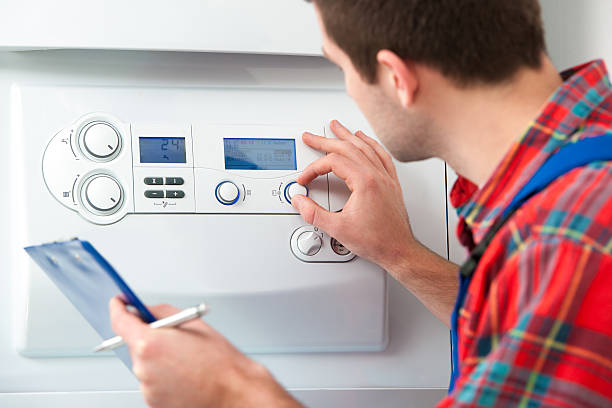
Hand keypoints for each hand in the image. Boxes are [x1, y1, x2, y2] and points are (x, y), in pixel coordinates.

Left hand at [109, 298, 301, 407]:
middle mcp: (142, 368)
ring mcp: (146, 388)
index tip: (119, 303)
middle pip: (134, 344)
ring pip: (144, 363)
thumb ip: (161, 313)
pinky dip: (164, 375)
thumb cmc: (218, 360)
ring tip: (186, 360)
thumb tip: (143, 311)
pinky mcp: (153, 402)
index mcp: (149, 344)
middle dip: (149, 337)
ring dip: (158, 358)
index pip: (119, 321)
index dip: (118, 308)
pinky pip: (152, 380)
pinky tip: (185, 373)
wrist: (232, 392)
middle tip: (172, 336)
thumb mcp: (192, 322)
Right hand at [293, 120, 416, 271]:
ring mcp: (386, 178)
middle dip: (325, 140)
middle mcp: (377, 175)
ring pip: (365, 147)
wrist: (399, 250)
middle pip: (348, 147)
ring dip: (348, 136)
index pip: (333, 162)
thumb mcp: (338, 229)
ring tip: (336, 127)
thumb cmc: (377, 241)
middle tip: (311, 136)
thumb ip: (313, 213)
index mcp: (365, 182)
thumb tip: (300, 201)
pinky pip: (381, 155)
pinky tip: (365, 140)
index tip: (305, 180)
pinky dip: (370, 144)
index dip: (314, 169)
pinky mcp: (391, 183)